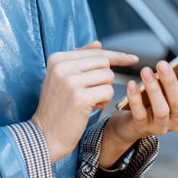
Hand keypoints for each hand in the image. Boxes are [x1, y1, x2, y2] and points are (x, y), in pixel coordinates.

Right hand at [31, 42, 138, 163]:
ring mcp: (70, 81)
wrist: (44, 134)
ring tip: (87, 101)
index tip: (133, 58)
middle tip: (92, 93)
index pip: (96, 52)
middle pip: (104, 63)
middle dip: (105, 79)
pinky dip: (103, 102)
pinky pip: (108, 92)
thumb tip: (98, 43)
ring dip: (104, 91)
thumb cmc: (56, 107)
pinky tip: (89, 109)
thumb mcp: (61, 78)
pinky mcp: (80, 97)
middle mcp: (62, 66)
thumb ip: (79, 59)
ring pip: (108, 77)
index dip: (116, 56)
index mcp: (57, 58)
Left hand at [101, 47, 177, 165]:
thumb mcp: (165, 88)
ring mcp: (161, 126)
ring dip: (153, 89)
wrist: (131, 124)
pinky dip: (135, 99)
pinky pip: (140, 114)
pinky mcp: (143, 128)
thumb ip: (173, 75)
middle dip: (170, 81)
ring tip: (145, 71)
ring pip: (162, 110)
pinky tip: (131, 84)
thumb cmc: (151, 99)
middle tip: (161, 63)